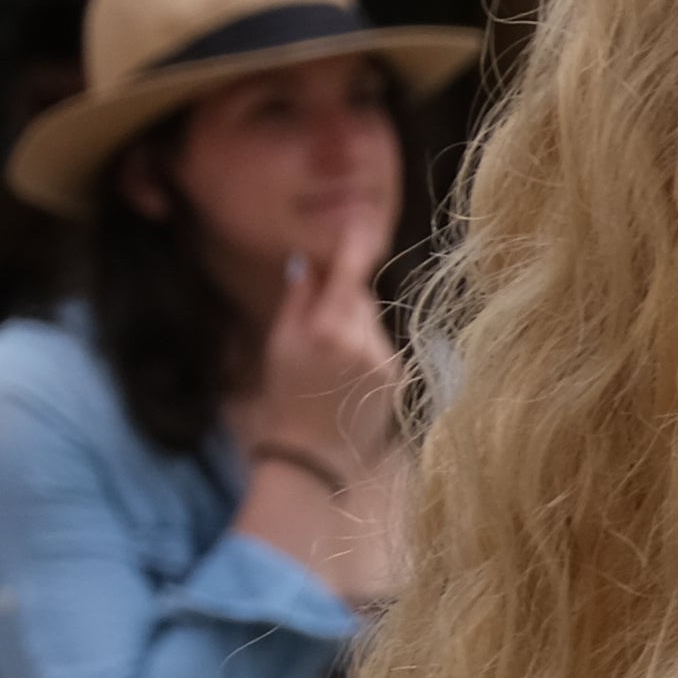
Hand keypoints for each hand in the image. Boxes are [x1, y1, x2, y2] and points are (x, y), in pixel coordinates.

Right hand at [226, 228, 406, 463]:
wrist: (312, 455)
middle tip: (318, 326)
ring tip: (330, 361)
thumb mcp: (280, 344)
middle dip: (341, 300)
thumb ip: (298, 299)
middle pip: (359, 297)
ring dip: (354, 326)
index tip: (359, 222)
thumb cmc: (285, 396)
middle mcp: (360, 342)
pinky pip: (381, 346)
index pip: (348, 274)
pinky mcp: (397, 376)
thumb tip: (310, 262)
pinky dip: (366, 349)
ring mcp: (383, 360)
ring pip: (371, 322)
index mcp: (326, 330)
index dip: (354, 246)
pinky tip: (346, 375)